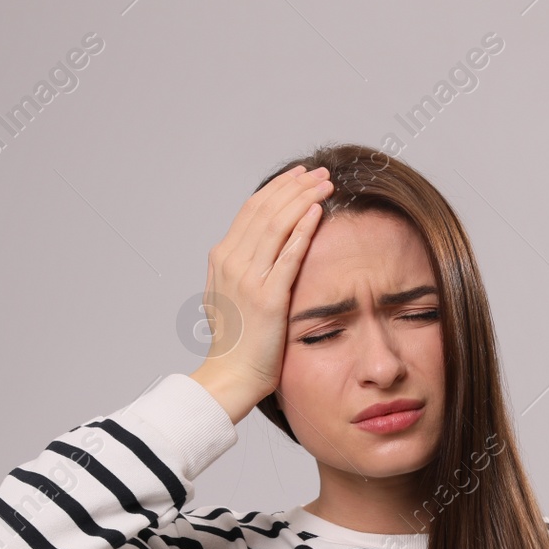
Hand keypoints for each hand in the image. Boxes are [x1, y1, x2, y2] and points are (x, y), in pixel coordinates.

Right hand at [191, 164, 332, 423]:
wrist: (230, 376)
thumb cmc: (237, 343)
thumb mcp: (230, 296)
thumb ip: (243, 270)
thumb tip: (260, 250)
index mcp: (223, 258)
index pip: (252, 209)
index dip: (278, 188)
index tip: (300, 176)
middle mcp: (231, 261)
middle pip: (265, 208)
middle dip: (295, 186)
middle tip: (320, 173)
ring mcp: (248, 278)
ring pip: (276, 224)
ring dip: (303, 198)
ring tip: (326, 184)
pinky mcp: (268, 297)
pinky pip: (288, 254)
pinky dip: (303, 229)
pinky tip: (318, 212)